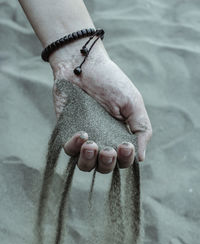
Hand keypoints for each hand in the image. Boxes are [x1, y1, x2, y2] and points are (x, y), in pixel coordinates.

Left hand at [50, 40, 151, 172]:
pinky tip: (81, 134)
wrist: (82, 65)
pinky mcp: (67, 133)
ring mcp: (85, 138)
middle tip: (108, 149)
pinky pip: (69, 151)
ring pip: (85, 165)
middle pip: (105, 167)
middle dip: (108, 163)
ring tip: (91, 145)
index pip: (124, 160)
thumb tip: (141, 158)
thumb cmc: (111, 81)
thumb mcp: (133, 103)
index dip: (126, 159)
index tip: (124, 145)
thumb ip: (141, 129)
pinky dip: (74, 147)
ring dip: (89, 160)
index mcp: (120, 136)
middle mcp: (103, 141)